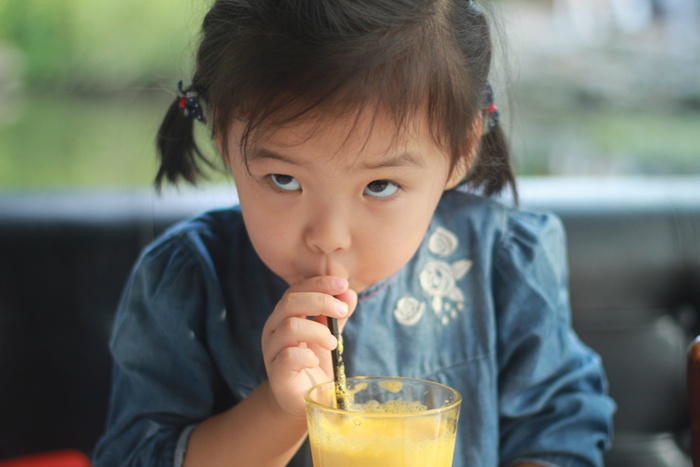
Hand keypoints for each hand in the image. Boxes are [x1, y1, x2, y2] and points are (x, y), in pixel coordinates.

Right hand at [261, 276, 357, 419]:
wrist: (303, 401)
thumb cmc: (314, 363)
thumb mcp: (329, 334)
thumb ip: (337, 314)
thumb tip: (348, 293)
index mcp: (284, 316)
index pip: (296, 289)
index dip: (319, 283)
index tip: (343, 284)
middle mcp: (274, 330)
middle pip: (290, 302)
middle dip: (320, 301)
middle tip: (342, 311)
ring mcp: (272, 352)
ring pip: (289, 326)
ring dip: (318, 330)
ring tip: (333, 343)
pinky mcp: (277, 374)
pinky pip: (288, 357)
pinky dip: (307, 355)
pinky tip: (316, 360)